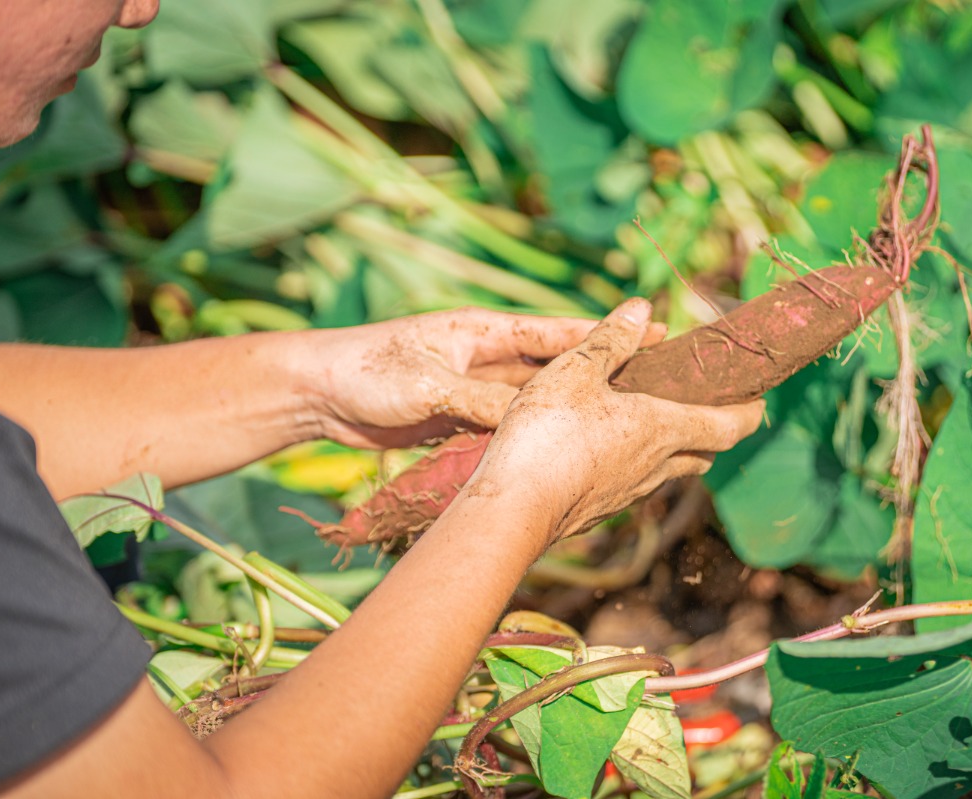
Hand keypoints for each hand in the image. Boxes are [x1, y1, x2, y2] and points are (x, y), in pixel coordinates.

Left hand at [302, 307, 660, 449]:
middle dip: (600, 378)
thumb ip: (481, 400)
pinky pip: (509, 432)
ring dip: (570, 414)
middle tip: (651, 390)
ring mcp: (478, 390)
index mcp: (486, 332)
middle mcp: (489, 359)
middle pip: (558, 370)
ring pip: (537, 406)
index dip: (606, 334)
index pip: (558, 332)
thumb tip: (534, 420)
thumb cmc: (368, 371)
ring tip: (619, 427)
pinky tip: (562, 456)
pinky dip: (533, 441)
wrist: (319, 395)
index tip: (652, 334)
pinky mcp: (463, 421)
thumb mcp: (429, 385)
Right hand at [466, 298, 764, 545]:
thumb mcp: (575, 371)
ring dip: (676, 450)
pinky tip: (608, 452)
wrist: (513, 509)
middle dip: (715, 430)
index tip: (758, 398)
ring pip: (671, 472)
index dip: (750, 412)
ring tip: (656, 424)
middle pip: (706, 453)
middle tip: (706, 404)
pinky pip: (635, 485)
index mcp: (663, 428)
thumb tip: (642, 307)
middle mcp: (657, 466)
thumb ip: (610, 339)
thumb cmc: (547, 434)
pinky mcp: (601, 510)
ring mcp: (630, 493)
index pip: (729, 425)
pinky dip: (638, 466)